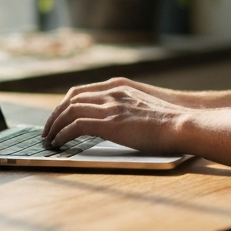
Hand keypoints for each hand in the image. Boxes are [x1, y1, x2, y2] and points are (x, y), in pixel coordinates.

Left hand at [43, 78, 190, 153]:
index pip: (81, 91)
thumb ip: (128, 108)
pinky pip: (76, 126)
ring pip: (69, 111)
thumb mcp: (145, 106)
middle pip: (71, 99)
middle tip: (48, 129)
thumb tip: (119, 123)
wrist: (183, 123)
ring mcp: (110, 107)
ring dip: (54, 125)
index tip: (58, 116)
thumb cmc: (171, 121)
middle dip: (55, 114)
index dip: (65, 104)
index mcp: (119, 87)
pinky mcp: (110, 124)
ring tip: (49, 139)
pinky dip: (63, 134)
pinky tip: (59, 143)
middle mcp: (111, 93)